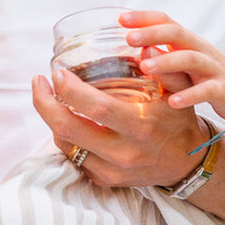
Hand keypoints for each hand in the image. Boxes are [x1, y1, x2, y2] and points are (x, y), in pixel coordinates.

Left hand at [32, 67, 207, 187]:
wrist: (187, 163)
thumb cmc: (178, 120)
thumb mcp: (179, 91)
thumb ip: (164, 67)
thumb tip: (143, 44)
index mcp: (141, 126)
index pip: (95, 108)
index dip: (69, 89)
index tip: (57, 73)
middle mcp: (125, 152)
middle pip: (68, 129)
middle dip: (44, 103)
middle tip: (38, 82)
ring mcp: (112, 169)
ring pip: (65, 144)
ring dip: (50, 118)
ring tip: (47, 96)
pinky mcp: (105, 180)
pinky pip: (73, 157)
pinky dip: (63, 136)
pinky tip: (63, 118)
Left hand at [120, 10, 224, 121]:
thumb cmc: (208, 75)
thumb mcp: (185, 61)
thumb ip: (162, 54)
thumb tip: (132, 49)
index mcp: (188, 42)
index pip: (166, 21)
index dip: (145, 18)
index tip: (121, 19)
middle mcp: (200, 50)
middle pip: (177, 33)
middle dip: (153, 33)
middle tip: (129, 38)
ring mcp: (212, 68)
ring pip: (191, 58)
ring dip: (167, 62)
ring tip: (146, 68)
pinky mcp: (223, 89)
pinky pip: (206, 90)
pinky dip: (190, 96)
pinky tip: (173, 102)